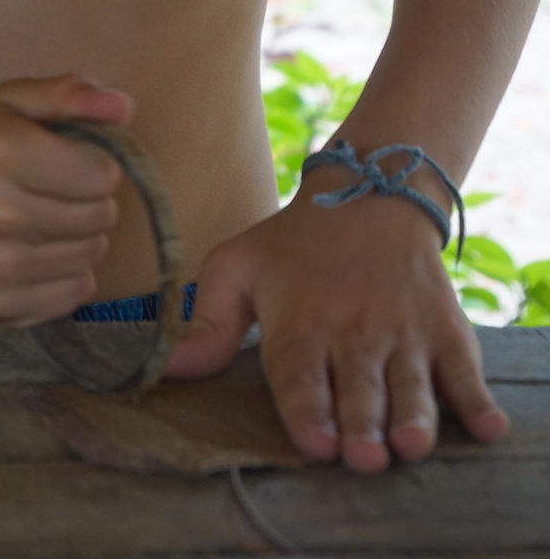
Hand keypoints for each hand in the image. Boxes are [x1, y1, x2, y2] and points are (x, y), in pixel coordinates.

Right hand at [0, 74, 132, 324]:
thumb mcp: (5, 102)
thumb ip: (67, 96)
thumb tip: (125, 107)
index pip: (101, 174)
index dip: (95, 163)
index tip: (69, 159)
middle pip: (99, 216)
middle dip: (88, 199)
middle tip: (51, 188)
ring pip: (90, 257)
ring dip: (78, 236)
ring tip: (40, 217)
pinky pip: (71, 294)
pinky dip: (65, 273)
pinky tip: (34, 250)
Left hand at [163, 185, 509, 472]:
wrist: (370, 192)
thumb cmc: (295, 243)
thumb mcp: (238, 266)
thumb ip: (208, 324)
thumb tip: (164, 368)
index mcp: (299, 321)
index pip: (301, 374)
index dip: (308, 409)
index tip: (315, 442)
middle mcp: (353, 330)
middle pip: (357, 388)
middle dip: (360, 425)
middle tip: (362, 456)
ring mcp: (403, 331)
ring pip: (409, 383)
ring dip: (412, 415)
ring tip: (409, 444)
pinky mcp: (445, 329)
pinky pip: (465, 368)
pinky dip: (476, 398)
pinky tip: (485, 426)